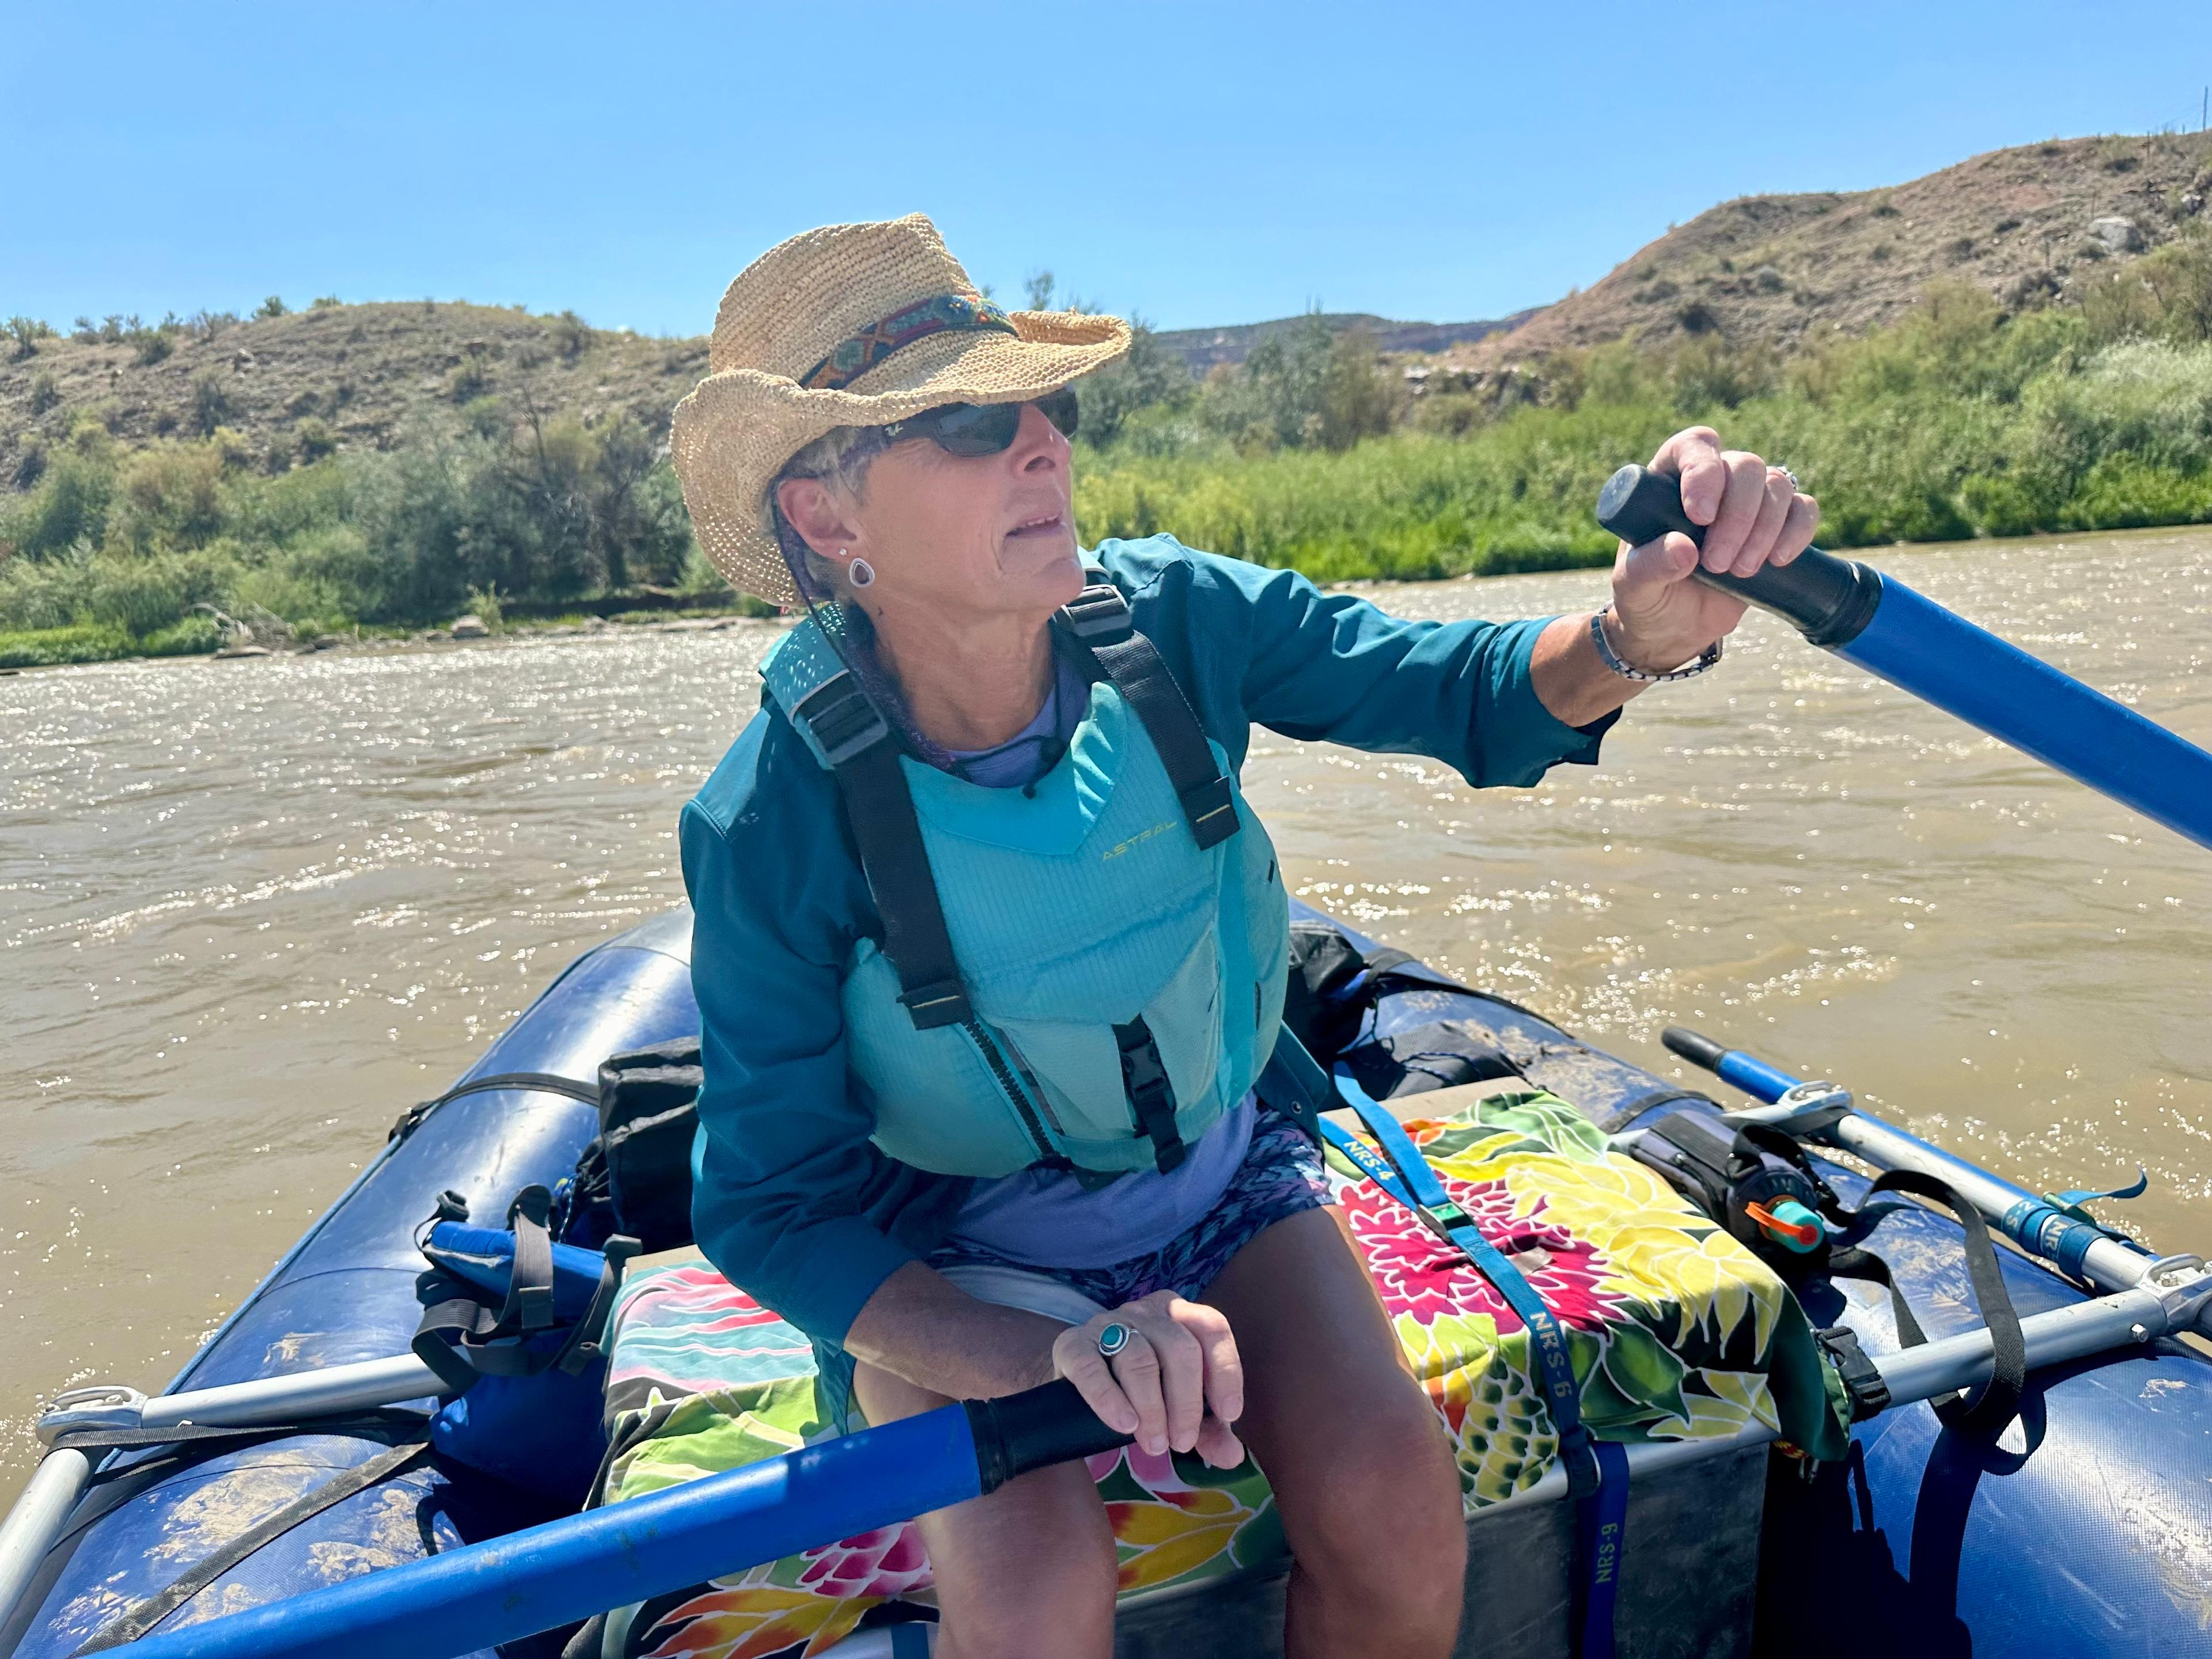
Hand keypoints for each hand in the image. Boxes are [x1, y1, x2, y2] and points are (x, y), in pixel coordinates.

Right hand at [1052, 1290, 1245, 1468]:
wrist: (1077, 1388)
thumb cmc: (1141, 1393)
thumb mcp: (1179, 1408)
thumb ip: (1209, 1429)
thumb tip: (1233, 1456)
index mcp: (1178, 1316)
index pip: (1211, 1327)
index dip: (1225, 1369)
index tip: (1228, 1413)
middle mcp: (1145, 1312)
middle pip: (1179, 1348)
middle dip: (1185, 1403)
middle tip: (1181, 1443)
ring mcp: (1106, 1323)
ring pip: (1139, 1358)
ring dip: (1152, 1409)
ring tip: (1154, 1444)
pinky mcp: (1072, 1344)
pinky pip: (1092, 1367)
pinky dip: (1110, 1399)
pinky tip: (1124, 1425)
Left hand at [1606, 425, 1818, 671]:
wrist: (1675, 628)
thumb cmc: (1647, 598)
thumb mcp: (1633, 586)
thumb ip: (1648, 566)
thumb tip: (1684, 548)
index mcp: (1668, 479)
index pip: (1694, 446)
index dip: (1703, 472)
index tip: (1700, 516)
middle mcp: (1713, 480)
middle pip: (1745, 466)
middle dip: (1738, 515)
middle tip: (1716, 563)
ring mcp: (1748, 500)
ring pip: (1777, 484)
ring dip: (1764, 528)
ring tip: (1740, 571)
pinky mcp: (1778, 525)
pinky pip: (1804, 508)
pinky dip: (1798, 530)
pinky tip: (1778, 560)